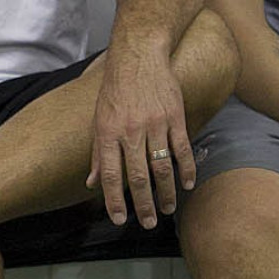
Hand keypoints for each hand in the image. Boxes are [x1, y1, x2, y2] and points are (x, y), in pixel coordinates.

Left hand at [86, 41, 195, 228]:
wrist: (139, 55)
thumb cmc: (116, 89)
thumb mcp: (98, 119)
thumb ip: (98, 154)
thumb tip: (91, 184)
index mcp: (108, 133)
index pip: (111, 175)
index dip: (114, 200)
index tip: (119, 219)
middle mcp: (130, 130)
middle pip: (138, 176)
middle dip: (142, 205)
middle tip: (147, 223)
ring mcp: (154, 123)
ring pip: (161, 166)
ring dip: (165, 192)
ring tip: (166, 210)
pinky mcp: (175, 116)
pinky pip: (181, 148)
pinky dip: (186, 168)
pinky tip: (187, 184)